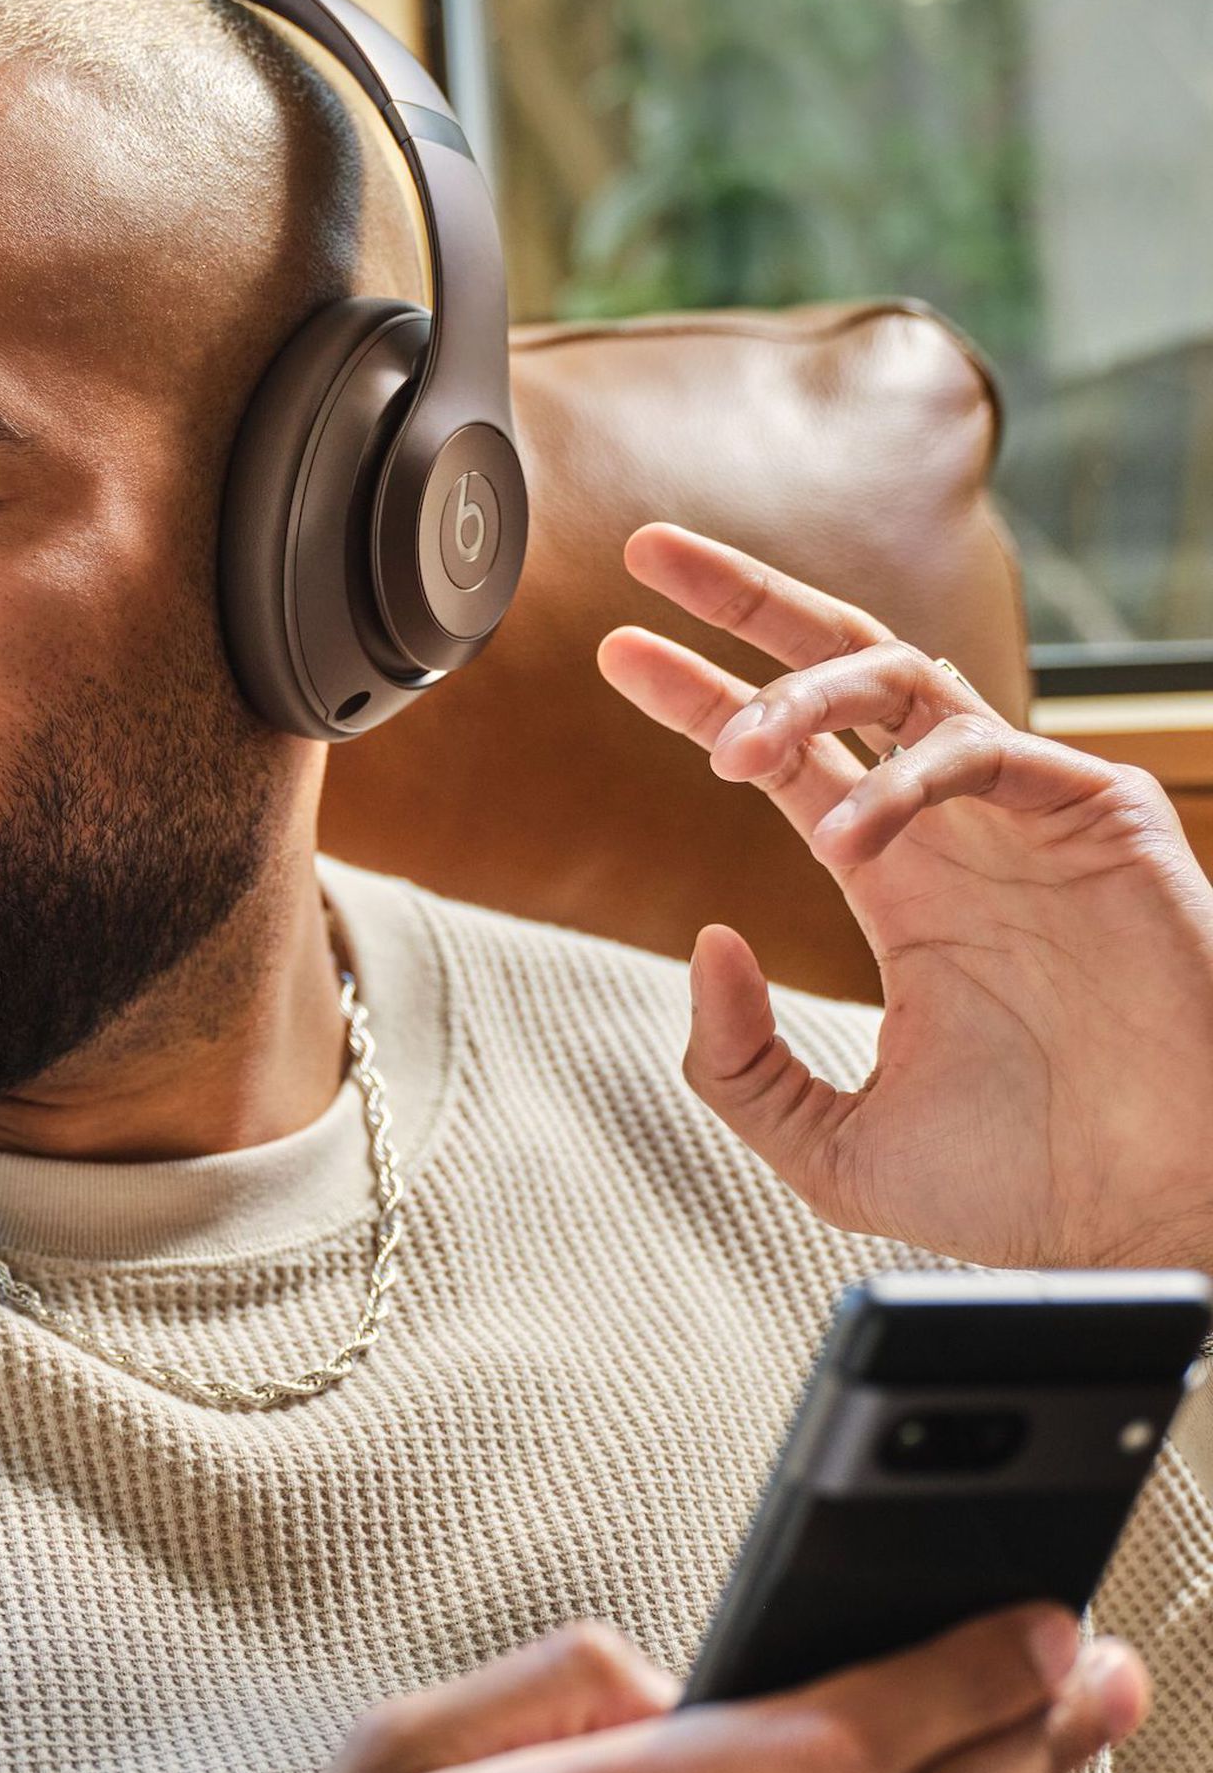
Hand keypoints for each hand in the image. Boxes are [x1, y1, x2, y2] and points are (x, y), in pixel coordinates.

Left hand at [596, 523, 1212, 1277]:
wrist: (1154, 1219)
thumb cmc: (1021, 1185)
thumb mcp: (824, 1141)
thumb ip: (736, 1059)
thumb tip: (705, 940)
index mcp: (900, 881)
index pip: (787, 758)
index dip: (703, 694)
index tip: (617, 653)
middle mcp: (956, 828)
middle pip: (843, 669)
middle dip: (745, 602)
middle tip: (648, 553)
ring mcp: (1029, 814)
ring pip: (906, 680)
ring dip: (802, 695)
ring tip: (728, 748)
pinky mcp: (1104, 819)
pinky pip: (986, 752)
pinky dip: (903, 780)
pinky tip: (843, 835)